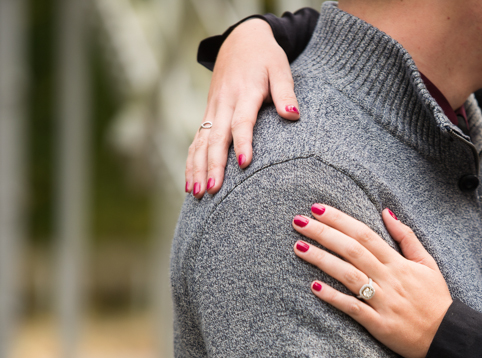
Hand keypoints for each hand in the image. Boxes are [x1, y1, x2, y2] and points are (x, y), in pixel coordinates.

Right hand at [186, 18, 298, 198]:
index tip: (244, 164)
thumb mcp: (280, 68)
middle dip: (213, 165)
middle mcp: (224, 103)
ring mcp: (213, 109)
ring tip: (196, 193)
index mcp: (244, 92)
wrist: (241, 40)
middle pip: (217, 137)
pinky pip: (196, 140)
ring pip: (201, 142)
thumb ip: (285, 92)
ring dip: (197, 168)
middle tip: (212, 189)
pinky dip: (191, 161)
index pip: (242, 121)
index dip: (243, 142)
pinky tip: (189, 182)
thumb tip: (292, 115)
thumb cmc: (266, 57)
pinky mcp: (208, 114)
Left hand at [292, 205, 453, 357]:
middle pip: (352, 250)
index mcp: (398, 263)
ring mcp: (383, 301)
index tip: (318, 209)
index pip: (365, 234)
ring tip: (299, 248)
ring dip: (322, 260)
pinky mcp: (379, 324)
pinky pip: (353, 308)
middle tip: (298, 222)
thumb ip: (407, 237)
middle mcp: (389, 279)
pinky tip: (314, 287)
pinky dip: (334, 297)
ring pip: (349, 275)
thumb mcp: (428, 263)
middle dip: (323, 234)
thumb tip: (387, 212)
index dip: (340, 220)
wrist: (446, 336)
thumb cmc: (435, 300)